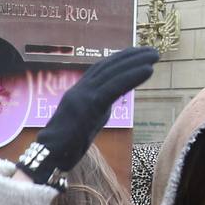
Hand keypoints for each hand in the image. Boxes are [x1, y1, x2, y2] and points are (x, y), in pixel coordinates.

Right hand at [17, 46, 159, 185]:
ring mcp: (83, 95)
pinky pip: (115, 87)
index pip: (100, 69)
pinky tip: (148, 69)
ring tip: (155, 55)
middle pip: (108, 66)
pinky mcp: (90, 104)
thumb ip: (97, 108)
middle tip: (151, 50)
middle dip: (131, 56)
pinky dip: (133, 76)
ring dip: (136, 62)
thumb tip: (109, 103)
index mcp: (78, 92)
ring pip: (113, 73)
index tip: (136, 53)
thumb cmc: (66, 145)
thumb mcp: (85, 121)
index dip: (119, 59)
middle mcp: (80, 89)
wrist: (49, 155)